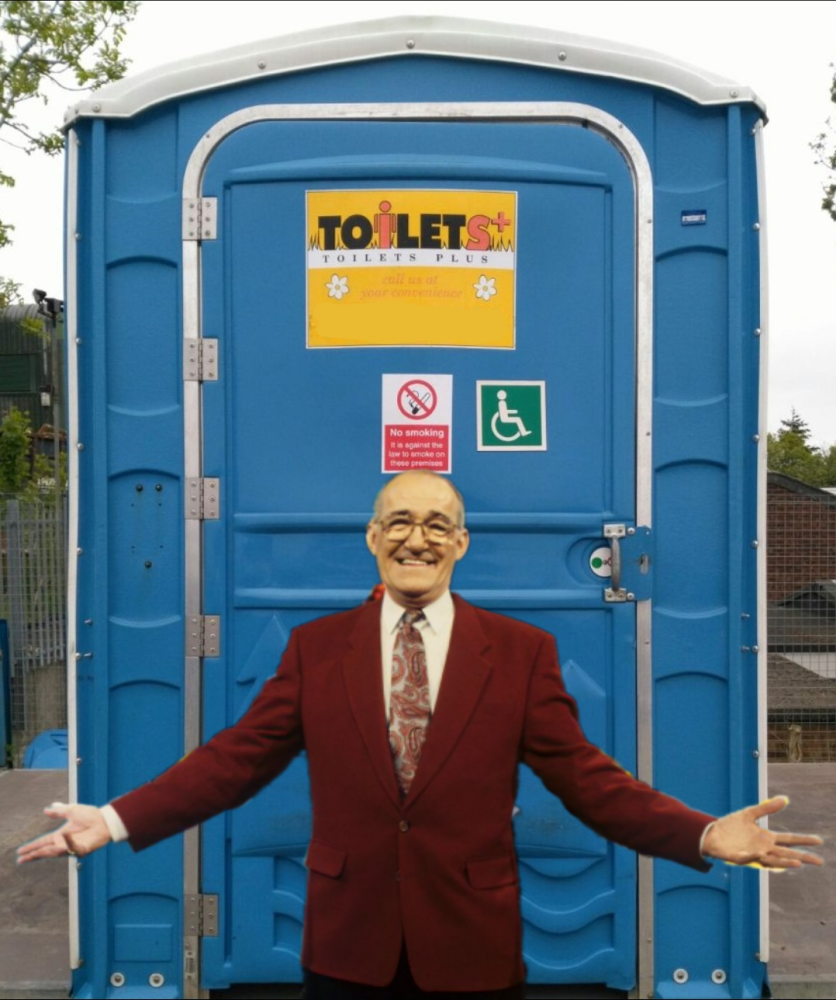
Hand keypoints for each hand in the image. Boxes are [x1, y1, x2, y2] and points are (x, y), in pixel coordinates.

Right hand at [16, 802, 111, 862]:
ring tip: (34, 853)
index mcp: (60, 835)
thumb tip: (46, 809)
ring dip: (45, 852)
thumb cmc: (91, 815)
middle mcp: (64, 843)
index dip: (32, 847)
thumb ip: (59, 811)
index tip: (20, 851)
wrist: (105, 819)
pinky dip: (66, 844)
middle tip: (20, 860)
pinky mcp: (81, 850)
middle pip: (45, 850)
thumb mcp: (72, 810)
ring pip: (55, 852)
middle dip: (33, 855)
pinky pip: (71, 848)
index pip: (43, 842)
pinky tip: (62, 840)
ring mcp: (72, 848)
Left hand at [702, 796, 822, 868]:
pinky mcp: (738, 857)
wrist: (711, 833)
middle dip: (802, 857)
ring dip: (783, 862)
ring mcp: (752, 854)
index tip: (818, 840)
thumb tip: (785, 799)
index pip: (789, 840)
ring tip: (797, 863)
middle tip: (819, 860)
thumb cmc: (732, 826)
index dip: (803, 840)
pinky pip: (747, 858)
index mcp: (766, 838)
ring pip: (771, 860)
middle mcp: (763, 848)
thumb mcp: (750, 814)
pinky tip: (761, 854)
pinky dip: (753, 857)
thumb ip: (766, 808)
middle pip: (786, 854)